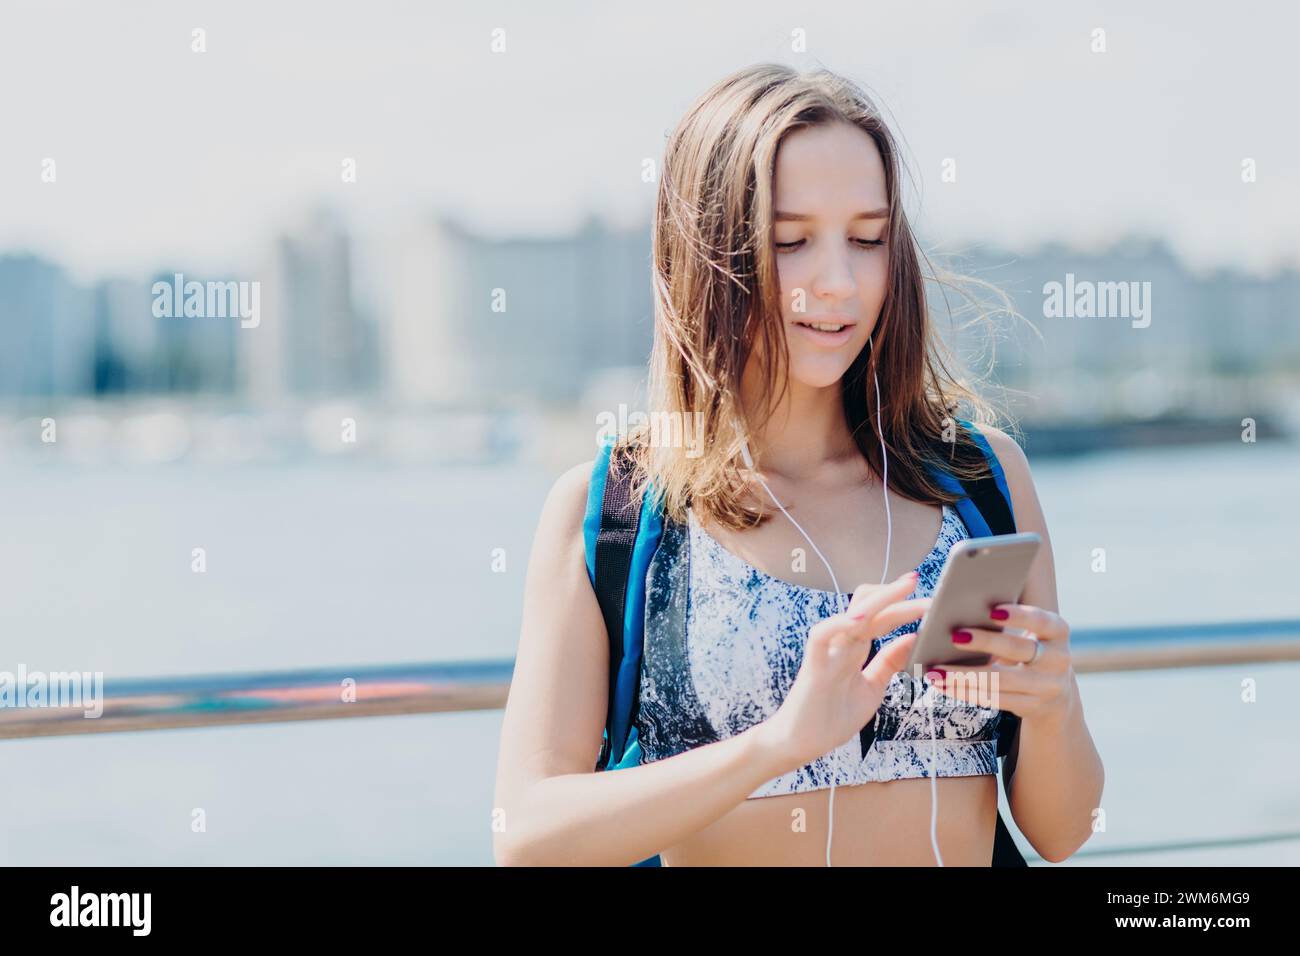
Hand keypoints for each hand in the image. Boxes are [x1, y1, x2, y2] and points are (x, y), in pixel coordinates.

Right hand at [759, 571, 932, 771]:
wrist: (800, 744)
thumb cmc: (831, 718)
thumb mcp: (872, 687)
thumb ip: (889, 663)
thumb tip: (912, 637)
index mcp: (856, 648)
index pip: (882, 617)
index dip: (903, 604)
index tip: (929, 596)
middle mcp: (842, 644)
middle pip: (869, 607)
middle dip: (896, 594)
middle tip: (920, 583)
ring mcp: (828, 652)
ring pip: (852, 614)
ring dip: (880, 599)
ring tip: (904, 588)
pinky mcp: (814, 666)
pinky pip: (821, 636)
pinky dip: (839, 623)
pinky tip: (860, 619)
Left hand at [926, 603, 1073, 724]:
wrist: (1055, 696)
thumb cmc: (1028, 651)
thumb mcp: (1031, 634)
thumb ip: (1007, 621)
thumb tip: (959, 608)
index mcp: (1058, 632)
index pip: (1041, 620)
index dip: (1018, 616)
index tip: (992, 611)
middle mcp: (1058, 659)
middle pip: (1017, 649)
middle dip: (984, 642)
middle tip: (954, 636)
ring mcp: (1048, 686)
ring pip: (1001, 680)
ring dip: (964, 675)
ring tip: (936, 671)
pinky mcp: (1033, 707)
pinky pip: (994, 699)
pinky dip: (966, 692)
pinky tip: (944, 686)